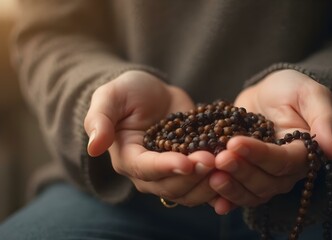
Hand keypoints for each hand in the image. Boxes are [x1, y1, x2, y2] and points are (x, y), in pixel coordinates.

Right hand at [84, 71, 216, 205]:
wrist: (154, 94)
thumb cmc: (129, 92)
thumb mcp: (111, 97)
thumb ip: (100, 119)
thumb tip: (93, 147)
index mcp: (127, 158)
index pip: (146, 169)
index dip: (166, 168)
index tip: (187, 162)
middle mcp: (149, 173)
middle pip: (171, 187)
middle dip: (193, 176)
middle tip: (214, 160)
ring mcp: (172, 174)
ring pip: (190, 192)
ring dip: (209, 183)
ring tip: (227, 164)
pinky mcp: (192, 169)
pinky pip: (205, 185)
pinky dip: (220, 185)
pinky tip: (236, 177)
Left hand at [209, 69, 331, 213]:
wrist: (267, 93)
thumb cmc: (291, 89)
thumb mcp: (310, 94)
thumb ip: (324, 119)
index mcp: (303, 153)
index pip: (283, 161)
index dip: (260, 155)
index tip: (235, 143)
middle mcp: (286, 171)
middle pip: (266, 182)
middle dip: (241, 171)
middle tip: (219, 158)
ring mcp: (265, 176)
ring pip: (251, 193)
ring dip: (231, 187)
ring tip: (211, 175)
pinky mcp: (246, 175)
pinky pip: (238, 194)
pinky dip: (225, 199)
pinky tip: (211, 200)